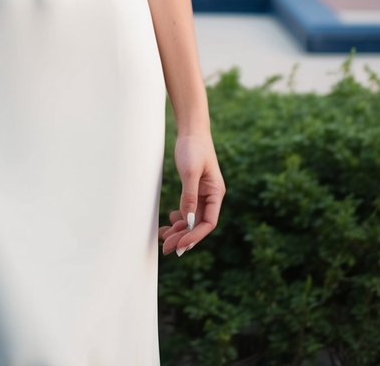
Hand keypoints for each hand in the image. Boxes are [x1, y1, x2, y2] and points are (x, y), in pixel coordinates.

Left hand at [158, 132, 224, 256]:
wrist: (191, 130)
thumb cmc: (193, 148)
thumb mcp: (190, 172)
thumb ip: (189, 196)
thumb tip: (186, 221)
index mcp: (216, 193)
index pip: (208, 222)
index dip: (194, 236)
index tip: (180, 245)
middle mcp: (211, 196)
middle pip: (198, 224)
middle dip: (183, 237)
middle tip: (166, 248)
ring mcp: (202, 194)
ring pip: (191, 219)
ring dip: (179, 230)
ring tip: (163, 237)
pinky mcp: (193, 189)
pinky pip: (187, 210)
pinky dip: (178, 218)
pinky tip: (169, 221)